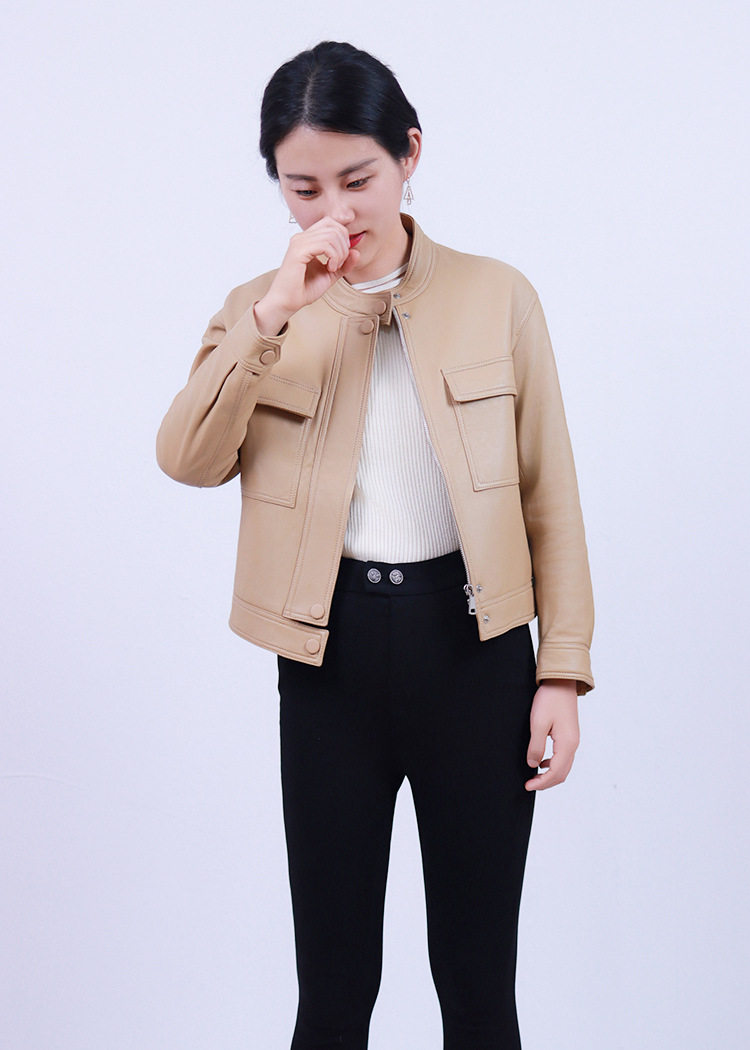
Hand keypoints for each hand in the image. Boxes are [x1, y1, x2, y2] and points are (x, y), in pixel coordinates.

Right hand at [253, 217, 360, 335]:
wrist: (287, 302)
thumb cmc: (304, 289)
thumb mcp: (330, 274)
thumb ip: (344, 264)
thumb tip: (357, 252)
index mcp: (307, 239)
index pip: (330, 222)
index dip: (343, 236)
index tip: (342, 256)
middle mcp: (302, 237)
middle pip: (333, 226)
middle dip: (344, 245)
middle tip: (339, 264)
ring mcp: (299, 242)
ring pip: (332, 235)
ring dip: (340, 253)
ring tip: (333, 267)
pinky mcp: (298, 251)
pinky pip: (325, 245)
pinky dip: (334, 257)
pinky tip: (329, 268)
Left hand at [525, 679, 579, 790]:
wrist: (561, 682)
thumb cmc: (550, 700)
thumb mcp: (538, 723)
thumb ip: (536, 746)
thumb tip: (533, 765)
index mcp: (567, 744)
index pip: (555, 772)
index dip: (541, 783)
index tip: (527, 786)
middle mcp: (573, 745)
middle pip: (562, 773)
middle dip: (546, 782)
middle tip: (530, 785)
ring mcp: (573, 740)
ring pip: (564, 767)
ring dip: (550, 775)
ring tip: (534, 776)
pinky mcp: (570, 736)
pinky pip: (563, 757)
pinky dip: (553, 765)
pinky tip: (542, 762)